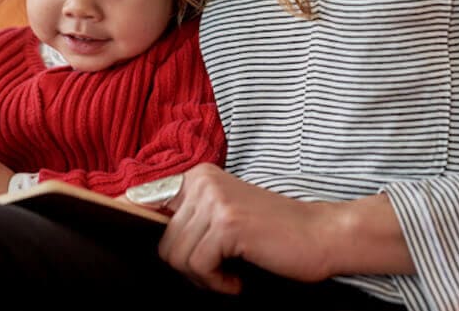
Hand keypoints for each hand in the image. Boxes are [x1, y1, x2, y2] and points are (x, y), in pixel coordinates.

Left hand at [158, 163, 340, 293]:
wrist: (322, 235)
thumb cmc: (274, 234)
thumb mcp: (224, 216)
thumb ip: (188, 220)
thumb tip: (137, 224)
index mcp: (198, 177)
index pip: (145, 203)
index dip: (142, 229)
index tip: (147, 245)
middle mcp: (202, 181)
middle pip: (163, 242)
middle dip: (190, 267)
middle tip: (220, 270)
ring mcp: (215, 201)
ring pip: (177, 257)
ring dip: (205, 277)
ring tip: (232, 273)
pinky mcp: (227, 224)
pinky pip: (198, 266)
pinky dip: (218, 283)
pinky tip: (238, 279)